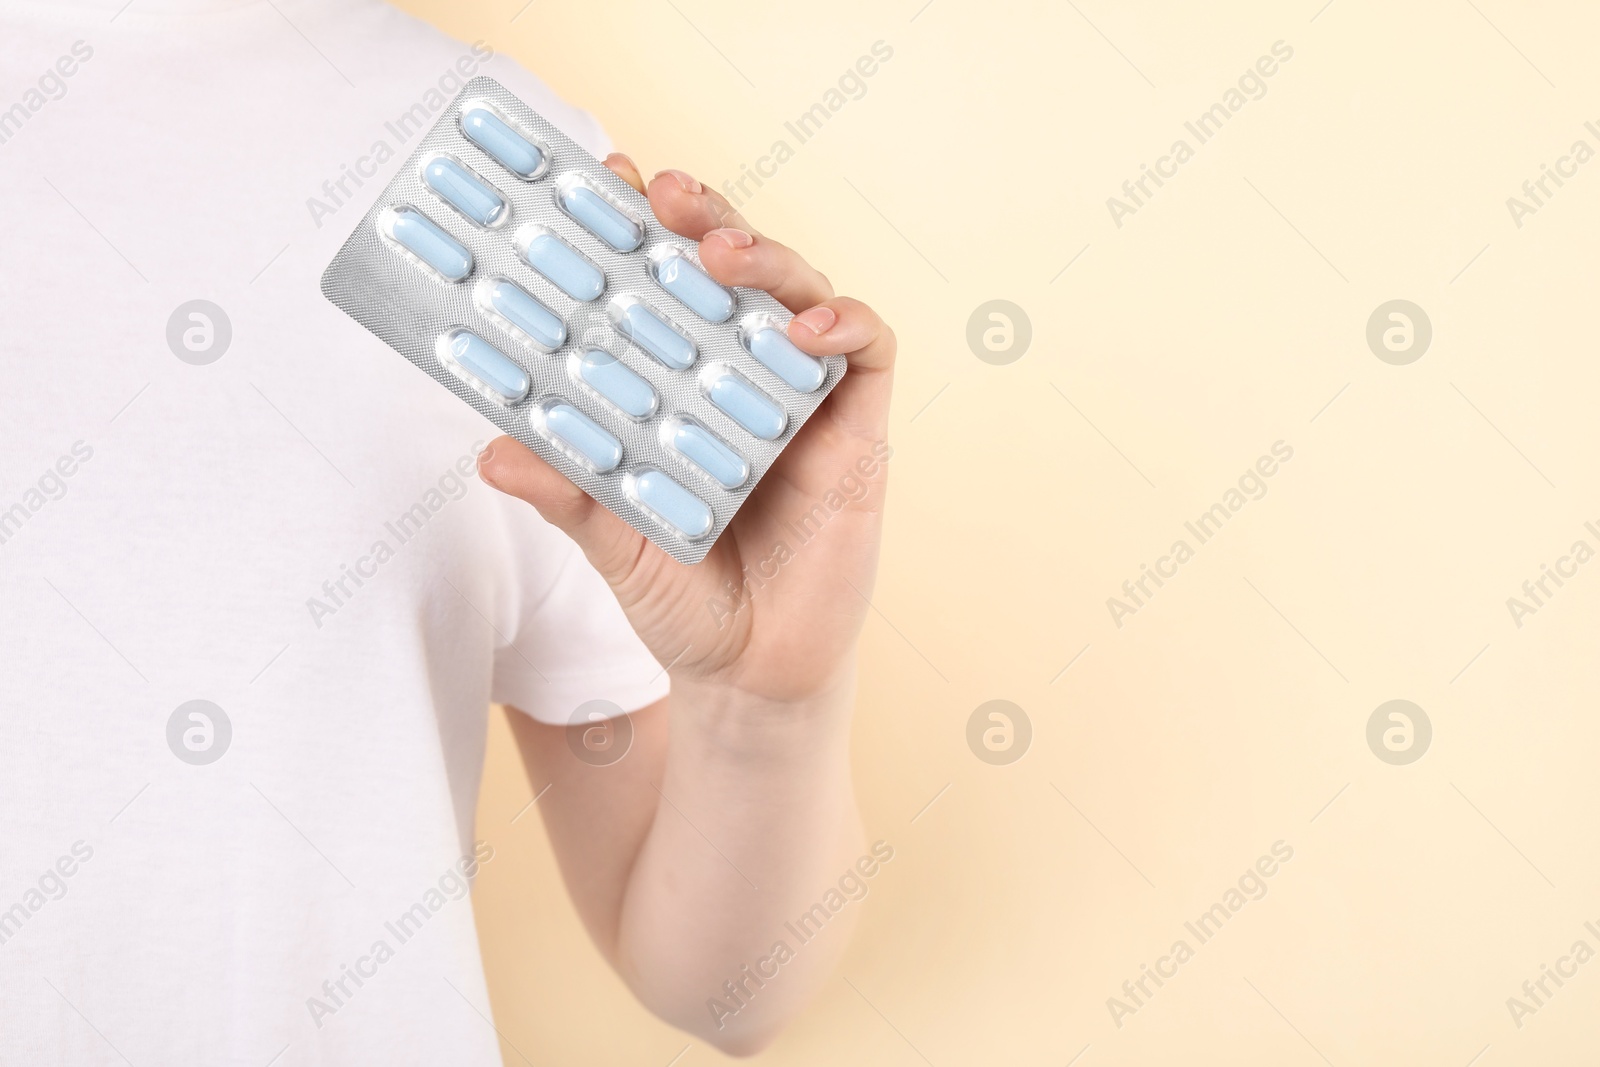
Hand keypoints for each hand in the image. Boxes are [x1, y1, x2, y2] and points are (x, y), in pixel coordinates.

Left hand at [478, 155, 894, 703]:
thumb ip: (566, 494)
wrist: (751, 679)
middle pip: (736, 268)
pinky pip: (868, 355)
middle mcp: (746, 377)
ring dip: (765, 258)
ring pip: (801, 291)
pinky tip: (804, 330)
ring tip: (717, 251)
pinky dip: (845, 326)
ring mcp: (805, 400)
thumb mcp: (612, 542)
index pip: (667, 284)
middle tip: (660, 194)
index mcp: (684, 385)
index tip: (604, 180)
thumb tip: (491, 452)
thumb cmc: (683, 602)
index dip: (643, 227)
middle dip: (702, 217)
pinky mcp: (858, 434)